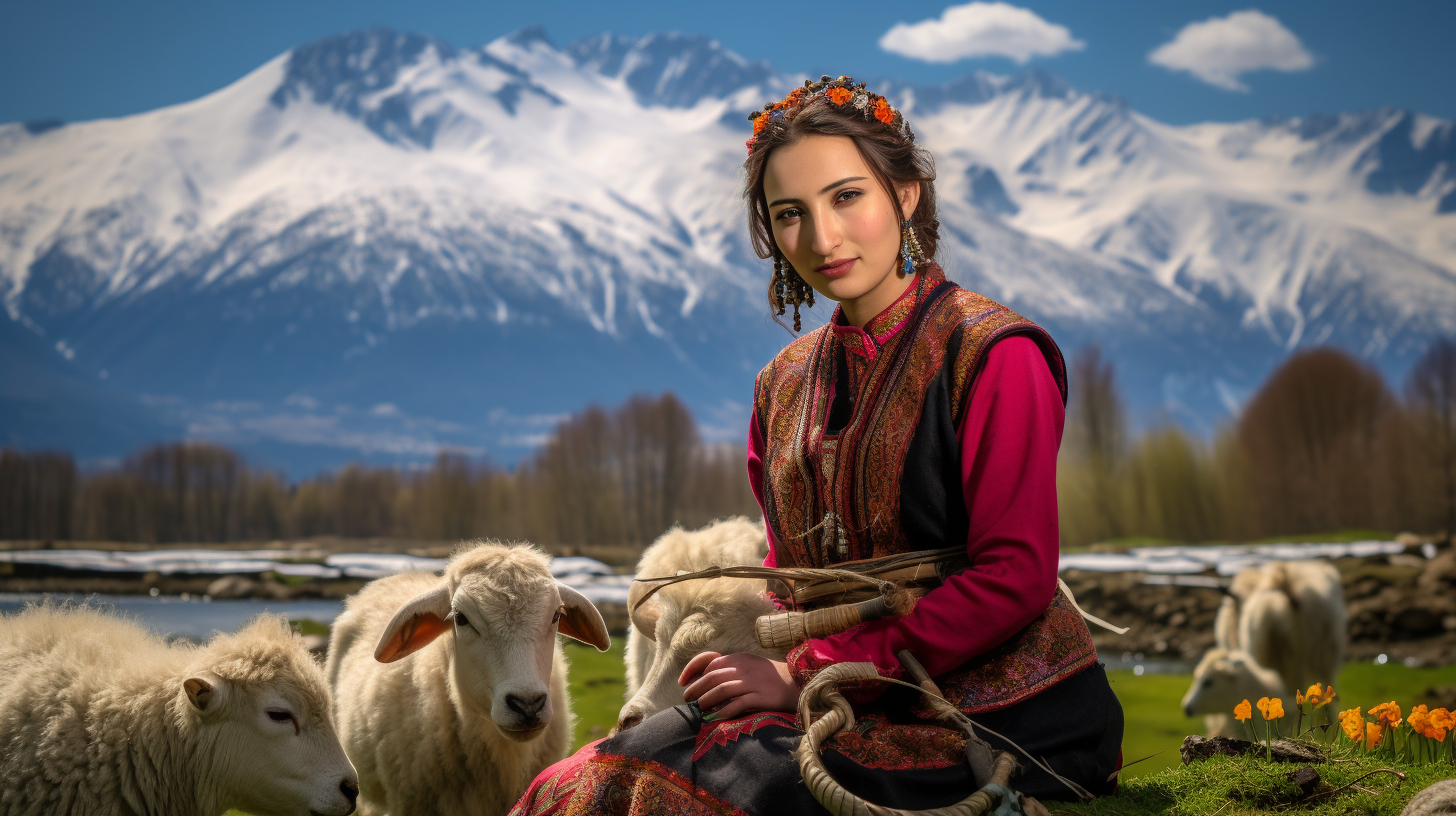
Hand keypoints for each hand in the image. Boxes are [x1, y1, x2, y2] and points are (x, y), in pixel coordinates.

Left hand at [679, 651, 798, 721]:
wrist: (796, 683)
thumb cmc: (769, 676)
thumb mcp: (749, 665)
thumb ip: (730, 669)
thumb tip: (706, 680)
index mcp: (739, 658)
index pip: (710, 661)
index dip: (693, 671)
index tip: (683, 682)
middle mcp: (743, 668)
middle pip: (712, 677)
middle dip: (696, 688)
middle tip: (687, 699)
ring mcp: (752, 682)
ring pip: (721, 690)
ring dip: (706, 700)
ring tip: (698, 709)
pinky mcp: (760, 697)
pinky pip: (737, 704)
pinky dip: (723, 711)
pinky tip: (714, 718)